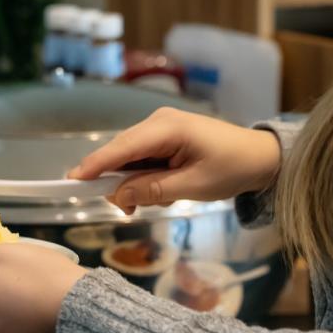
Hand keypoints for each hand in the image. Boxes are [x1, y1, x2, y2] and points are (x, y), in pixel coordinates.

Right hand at [68, 107, 281, 214]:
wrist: (261, 157)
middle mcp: (157, 121)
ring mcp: (159, 127)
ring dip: (134, 183)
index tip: (71, 181)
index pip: (121, 148)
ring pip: (128, 158)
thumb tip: (118, 195)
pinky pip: (140, 159)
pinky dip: (144, 178)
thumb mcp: (194, 185)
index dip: (95, 165)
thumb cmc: (232, 168)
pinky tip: (164, 190)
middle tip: (128, 210)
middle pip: (119, 153)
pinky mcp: (163, 136)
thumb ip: (154, 189)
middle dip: (117, 183)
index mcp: (167, 128)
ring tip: (160, 199)